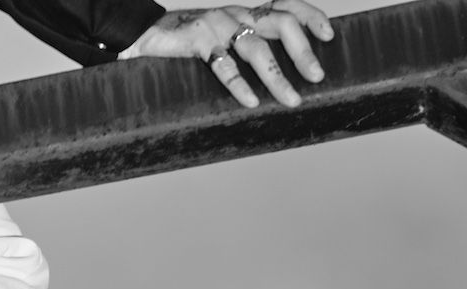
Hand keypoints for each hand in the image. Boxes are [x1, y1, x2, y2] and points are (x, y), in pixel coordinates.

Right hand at [119, 2, 334, 109]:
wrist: (137, 33)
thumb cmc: (178, 44)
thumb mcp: (214, 39)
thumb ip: (236, 48)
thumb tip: (264, 77)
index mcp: (242, 12)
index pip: (286, 5)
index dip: (311, 16)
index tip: (330, 35)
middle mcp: (235, 14)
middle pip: (282, 23)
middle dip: (304, 50)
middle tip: (318, 76)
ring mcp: (217, 25)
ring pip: (258, 48)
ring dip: (279, 76)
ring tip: (292, 99)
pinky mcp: (196, 39)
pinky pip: (223, 64)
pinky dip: (239, 84)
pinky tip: (250, 101)